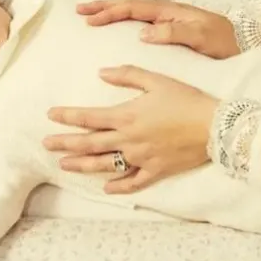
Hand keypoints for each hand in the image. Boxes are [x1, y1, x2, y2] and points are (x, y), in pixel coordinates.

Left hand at [45, 66, 217, 191]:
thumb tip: (101, 72)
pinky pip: (133, 182)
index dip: (68, 116)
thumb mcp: (157, 80)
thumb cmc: (187, 98)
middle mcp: (130, 139)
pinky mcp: (156, 170)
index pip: (90, 117)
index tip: (50, 115)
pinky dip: (118, 186)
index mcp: (128, 115)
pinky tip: (105, 188)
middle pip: (90, 143)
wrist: (214, 125)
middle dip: (66, 143)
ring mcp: (142, 158)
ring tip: (64, 165)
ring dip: (82, 165)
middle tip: (46, 144)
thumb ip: (127, 75)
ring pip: (105, 165)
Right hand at [76, 0, 239, 58]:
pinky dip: (125, 20)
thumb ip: (175, 32)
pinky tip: (117, 29)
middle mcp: (168, 13)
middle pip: (130, 5)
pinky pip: (142, 21)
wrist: (247, 43)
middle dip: (104, 6)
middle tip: (80, 11)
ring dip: (112, 11)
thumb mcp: (203, 38)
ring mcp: (170, 20)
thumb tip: (143, 32)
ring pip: (134, 11)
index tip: (90, 19)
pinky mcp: (173, 30)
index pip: (134, 8)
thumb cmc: (227, 42)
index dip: (110, 12)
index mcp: (171, 12)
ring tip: (91, 16)